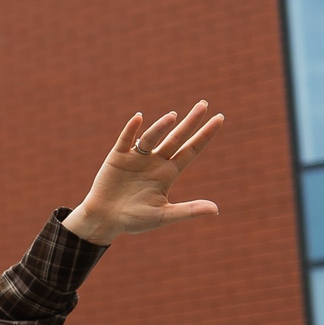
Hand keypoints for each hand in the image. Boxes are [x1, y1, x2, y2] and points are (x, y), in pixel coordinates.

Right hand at [61, 103, 225, 244]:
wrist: (104, 220)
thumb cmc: (134, 220)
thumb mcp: (163, 216)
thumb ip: (188, 211)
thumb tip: (216, 209)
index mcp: (168, 174)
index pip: (191, 150)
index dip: (205, 135)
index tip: (220, 118)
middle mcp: (155, 161)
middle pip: (177, 138)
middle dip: (190, 122)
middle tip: (204, 104)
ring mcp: (137, 158)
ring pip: (152, 137)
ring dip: (162, 126)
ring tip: (173, 117)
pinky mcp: (118, 157)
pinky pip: (126, 139)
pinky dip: (132, 129)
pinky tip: (139, 118)